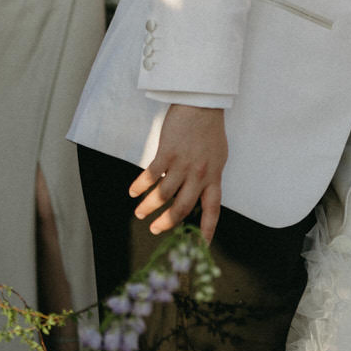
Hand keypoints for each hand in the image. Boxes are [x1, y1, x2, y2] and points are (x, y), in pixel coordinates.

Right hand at [129, 103, 226, 241]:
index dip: (207, 229)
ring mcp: (182, 164)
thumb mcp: (218, 156)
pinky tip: (132, 192)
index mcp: (214, 176)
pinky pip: (150, 176)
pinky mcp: (167, 153)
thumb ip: (209, 176)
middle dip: (166, 223)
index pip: (212, 209)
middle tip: (155, 230)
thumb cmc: (209, 129)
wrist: (202, 104)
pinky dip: (139, 186)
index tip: (201, 246)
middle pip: (182, 208)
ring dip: (148, 206)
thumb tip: (198, 193)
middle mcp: (200, 174)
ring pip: (163, 195)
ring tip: (139, 212)